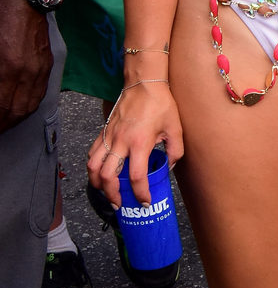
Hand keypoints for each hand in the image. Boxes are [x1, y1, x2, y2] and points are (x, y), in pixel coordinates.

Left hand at [0, 0, 52, 132]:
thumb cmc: (1, 18)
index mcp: (7, 69)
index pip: (1, 106)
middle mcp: (25, 73)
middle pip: (14, 111)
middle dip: (3, 123)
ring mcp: (38, 70)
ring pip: (28, 105)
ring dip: (15, 119)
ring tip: (5, 123)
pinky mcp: (46, 64)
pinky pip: (38, 93)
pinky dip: (28, 106)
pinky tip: (20, 110)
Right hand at [87, 79, 183, 207]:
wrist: (144, 83)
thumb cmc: (161, 104)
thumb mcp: (176, 129)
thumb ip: (175, 152)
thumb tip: (168, 168)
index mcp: (140, 142)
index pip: (136, 176)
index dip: (140, 193)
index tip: (145, 202)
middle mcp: (120, 141)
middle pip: (107, 175)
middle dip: (112, 194)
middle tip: (119, 204)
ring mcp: (109, 136)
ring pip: (93, 165)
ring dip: (97, 183)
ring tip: (106, 192)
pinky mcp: (104, 131)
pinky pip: (92, 153)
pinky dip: (93, 167)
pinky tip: (101, 173)